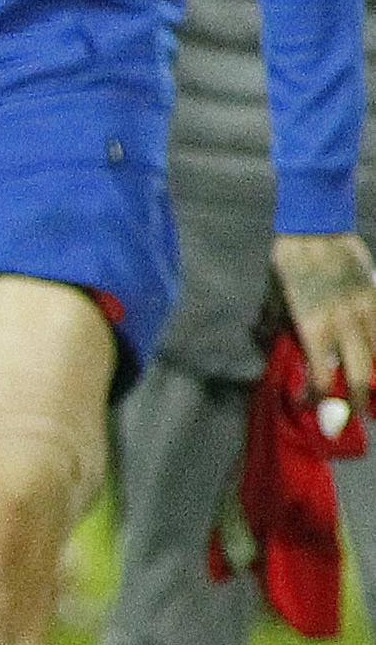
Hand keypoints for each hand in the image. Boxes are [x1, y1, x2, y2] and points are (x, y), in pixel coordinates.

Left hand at [272, 233, 375, 406]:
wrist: (316, 227)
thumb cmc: (288, 264)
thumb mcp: (277, 301)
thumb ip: (284, 328)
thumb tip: (283, 350)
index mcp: (313, 327)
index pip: (321, 377)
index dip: (318, 398)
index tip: (310, 406)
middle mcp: (343, 323)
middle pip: (360, 376)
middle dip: (358, 402)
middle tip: (357, 417)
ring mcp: (366, 309)